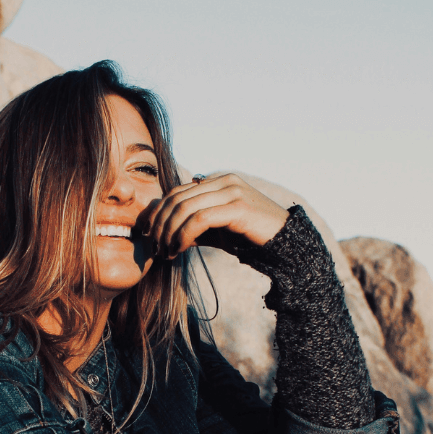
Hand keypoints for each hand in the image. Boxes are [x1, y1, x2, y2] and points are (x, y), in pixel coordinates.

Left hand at [141, 173, 289, 257]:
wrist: (285, 243)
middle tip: (154, 248)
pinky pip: (199, 219)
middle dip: (160, 225)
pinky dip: (183, 236)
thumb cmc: (249, 237)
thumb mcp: (216, 230)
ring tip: (166, 252)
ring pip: (185, 209)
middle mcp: (223, 181)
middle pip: (176, 199)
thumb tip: (164, 233)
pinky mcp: (237, 207)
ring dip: (169, 233)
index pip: (176, 192)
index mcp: (217, 181)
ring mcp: (231, 191)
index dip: (157, 213)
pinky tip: (179, 249)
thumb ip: (193, 225)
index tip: (147, 235)